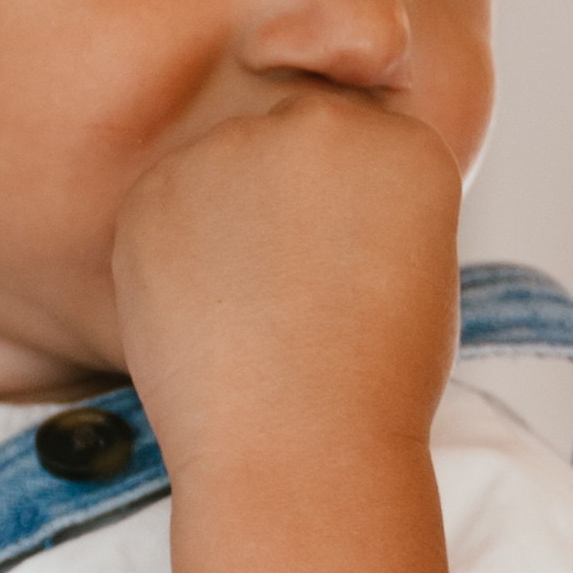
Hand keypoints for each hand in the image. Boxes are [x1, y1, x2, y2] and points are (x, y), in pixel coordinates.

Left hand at [110, 80, 459, 504]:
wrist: (298, 448)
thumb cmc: (372, 388)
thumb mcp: (415, 273)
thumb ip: (368, 204)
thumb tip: (312, 192)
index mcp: (405, 142)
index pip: (357, 147)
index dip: (338, 218)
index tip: (336, 277)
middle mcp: (322, 123)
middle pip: (288, 142)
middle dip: (279, 206)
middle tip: (284, 297)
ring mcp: (233, 149)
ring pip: (218, 171)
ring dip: (220, 224)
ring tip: (244, 316)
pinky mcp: (157, 188)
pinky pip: (160, 207)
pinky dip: (167, 254)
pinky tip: (198, 317)